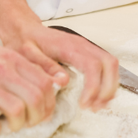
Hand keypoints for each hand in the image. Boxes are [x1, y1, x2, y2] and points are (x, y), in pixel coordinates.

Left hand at [0, 24, 118, 111]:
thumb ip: (45, 67)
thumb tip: (63, 81)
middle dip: (107, 89)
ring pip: (111, 65)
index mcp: (69, 46)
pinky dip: (107, 82)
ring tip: (97, 105)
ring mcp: (88, 47)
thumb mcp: (28, 54)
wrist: (26, 30)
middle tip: (95, 107)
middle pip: (109, 64)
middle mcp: (82, 45)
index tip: (85, 103)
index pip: (92, 65)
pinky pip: (106, 65)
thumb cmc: (27, 42)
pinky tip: (98, 96)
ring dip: (109, 87)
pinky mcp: (88, 52)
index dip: (93, 87)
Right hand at [0, 45, 56, 135]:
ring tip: (10, 126)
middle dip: (38, 117)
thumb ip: (20, 69)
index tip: (43, 113)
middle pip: (36, 98)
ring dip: (18, 125)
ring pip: (18, 110)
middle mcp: (0, 69)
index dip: (49, 103)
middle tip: (28, 123)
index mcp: (11, 59)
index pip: (45, 82)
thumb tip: (46, 86)